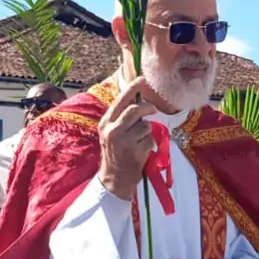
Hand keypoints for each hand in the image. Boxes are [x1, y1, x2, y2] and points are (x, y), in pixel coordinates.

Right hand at [97, 77, 157, 199]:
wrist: (114, 179)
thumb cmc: (116, 154)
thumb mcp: (112, 133)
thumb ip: (122, 118)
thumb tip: (139, 101)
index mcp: (105, 123)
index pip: (120, 101)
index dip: (132, 88)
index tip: (142, 79)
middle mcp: (112, 130)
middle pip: (135, 109)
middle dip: (148, 107)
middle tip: (154, 110)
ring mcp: (123, 140)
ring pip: (145, 125)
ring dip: (147, 131)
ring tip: (140, 141)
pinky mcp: (134, 150)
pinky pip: (150, 138)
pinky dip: (150, 143)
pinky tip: (142, 151)